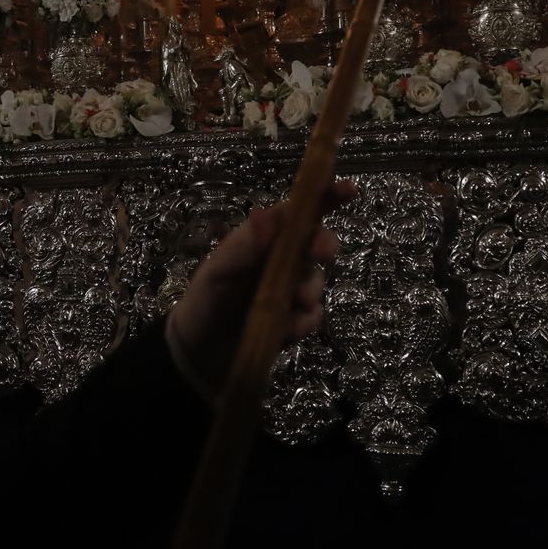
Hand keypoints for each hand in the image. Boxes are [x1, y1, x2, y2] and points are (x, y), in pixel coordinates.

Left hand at [166, 181, 349, 399]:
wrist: (199, 359)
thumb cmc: (204, 306)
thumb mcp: (216, 274)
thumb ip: (242, 246)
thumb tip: (267, 213)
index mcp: (259, 241)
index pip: (294, 212)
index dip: (323, 196)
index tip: (348, 189)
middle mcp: (278, 260)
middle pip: (314, 242)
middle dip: (323, 245)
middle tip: (322, 254)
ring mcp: (289, 290)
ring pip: (316, 280)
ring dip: (310, 291)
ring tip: (291, 308)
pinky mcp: (294, 320)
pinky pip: (314, 315)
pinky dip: (305, 322)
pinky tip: (286, 332)